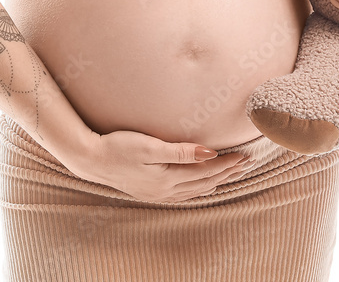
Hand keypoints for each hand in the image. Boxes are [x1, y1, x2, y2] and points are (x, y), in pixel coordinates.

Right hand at [66, 129, 253, 202]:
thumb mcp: (149, 145)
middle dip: (227, 172)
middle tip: (246, 162)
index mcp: (167, 179)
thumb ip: (180, 151)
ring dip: (215, 181)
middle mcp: (166, 191)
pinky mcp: (151, 191)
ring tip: (231, 173)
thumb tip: (208, 154)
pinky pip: (183, 193)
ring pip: (195, 190)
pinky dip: (198, 189)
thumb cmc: (118, 147)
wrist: (91, 159)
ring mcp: (158, 193)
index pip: (206, 171)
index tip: (244, 155)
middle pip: (204, 182)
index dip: (226, 163)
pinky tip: (202, 186)